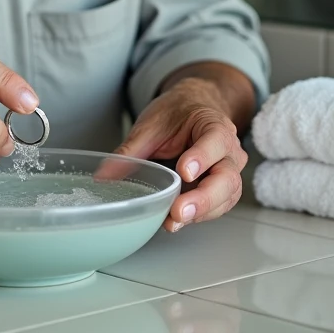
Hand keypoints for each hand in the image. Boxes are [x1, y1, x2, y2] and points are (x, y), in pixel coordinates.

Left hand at [113, 76, 247, 231]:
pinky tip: (177, 221)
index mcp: (213, 125)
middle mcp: (229, 151)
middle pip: (227, 177)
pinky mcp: (221, 190)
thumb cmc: (176, 115)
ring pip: (226, 196)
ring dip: (201, 212)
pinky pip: (218, 207)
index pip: (215, 141)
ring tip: (173, 221)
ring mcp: (228, 171)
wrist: (192, 111)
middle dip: (204, 198)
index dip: (202, 157)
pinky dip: (199, 216)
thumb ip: (130, 151)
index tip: (184, 172)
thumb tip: (104, 176)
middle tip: (179, 210)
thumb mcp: (150, 126)